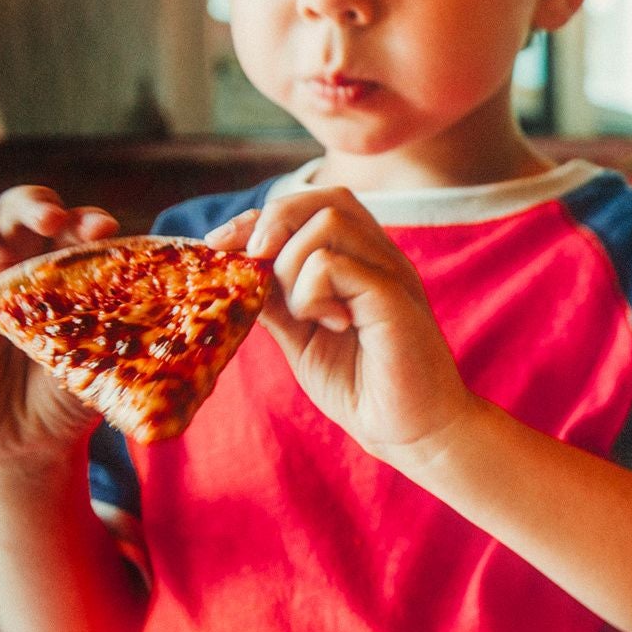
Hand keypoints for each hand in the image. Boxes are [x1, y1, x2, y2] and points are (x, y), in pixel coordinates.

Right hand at [0, 186, 118, 472]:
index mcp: (67, 263)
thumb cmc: (74, 390)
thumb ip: (122, 332)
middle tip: (49, 223)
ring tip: (1, 267)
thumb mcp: (104, 362)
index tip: (103, 229)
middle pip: (18, 208)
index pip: (73, 225)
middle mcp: (22, 260)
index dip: (85, 220)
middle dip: (33, 207)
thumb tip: (171, 312)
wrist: (29, 440)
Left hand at [218, 188, 475, 457]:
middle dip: (271, 225)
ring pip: (327, 223)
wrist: (410, 432)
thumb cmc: (361, 386)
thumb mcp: (301, 336)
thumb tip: (236, 269)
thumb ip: (277, 300)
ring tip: (304, 314)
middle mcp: (380, 257)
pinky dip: (311, 293)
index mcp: (362, 260)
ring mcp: (391, 274)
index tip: (221, 246)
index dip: (259, 217)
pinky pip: (335, 265)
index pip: (311, 205)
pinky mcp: (393, 299)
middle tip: (254, 268)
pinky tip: (328, 325)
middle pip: (323, 200)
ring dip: (292, 266)